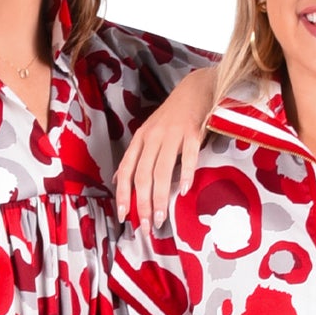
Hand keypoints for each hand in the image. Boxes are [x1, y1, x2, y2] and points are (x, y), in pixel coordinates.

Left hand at [114, 68, 218, 232]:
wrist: (196, 88)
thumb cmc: (174, 115)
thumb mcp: (149, 133)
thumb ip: (135, 157)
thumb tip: (118, 179)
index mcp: (141, 139)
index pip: (127, 170)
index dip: (124, 194)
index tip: (125, 215)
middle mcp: (152, 137)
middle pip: (143, 176)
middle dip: (144, 204)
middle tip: (148, 225)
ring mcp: (172, 134)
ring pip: (161, 171)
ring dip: (161, 198)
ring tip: (162, 218)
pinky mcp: (192, 131)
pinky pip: (188, 156)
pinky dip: (185, 174)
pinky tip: (184, 190)